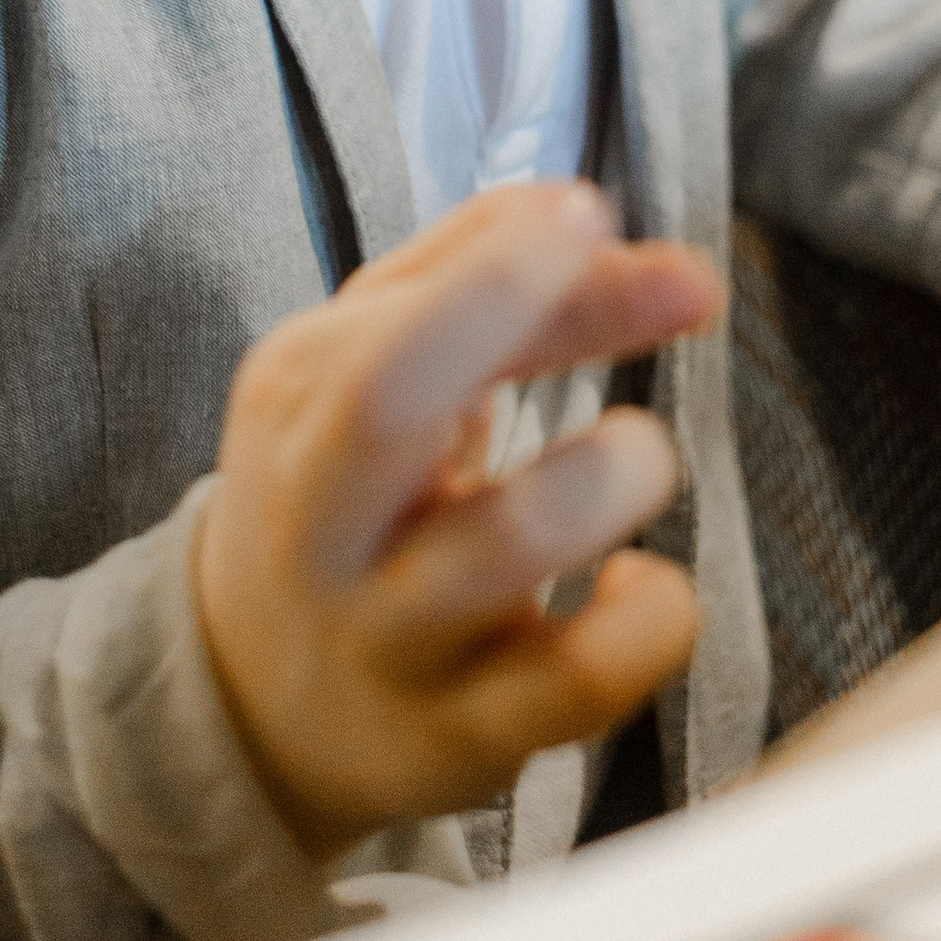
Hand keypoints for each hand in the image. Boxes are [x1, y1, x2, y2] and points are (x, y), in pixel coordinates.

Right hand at [192, 180, 721, 861]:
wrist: (255, 702)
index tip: (594, 214)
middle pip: (386, 403)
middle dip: (524, 315)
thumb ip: (472, 271)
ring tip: (640, 454)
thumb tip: (579, 204)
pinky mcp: (463, 736)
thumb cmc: (347, 493)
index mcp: (297, 405)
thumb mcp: (367, 368)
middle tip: (685, 283)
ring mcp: (387, 637)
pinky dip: (652, 617)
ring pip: (506, 542)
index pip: (396, 317)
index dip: (505, 261)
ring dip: (615, 471)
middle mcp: (322, 520)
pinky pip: (580, 681)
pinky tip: (644, 586)